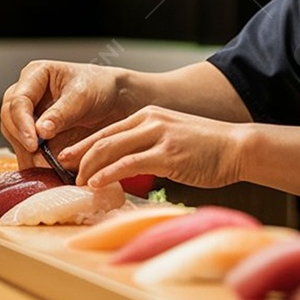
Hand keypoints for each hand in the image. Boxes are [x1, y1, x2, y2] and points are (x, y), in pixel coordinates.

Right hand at [0, 60, 136, 166]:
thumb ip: (61, 113)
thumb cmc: (100, 87)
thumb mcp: (83, 96)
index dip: (22, 123)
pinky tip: (48, 173)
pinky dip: (35, 164)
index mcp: (35, 75)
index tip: (33, 143)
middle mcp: (26, 95)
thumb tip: (39, 132)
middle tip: (38, 160)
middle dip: (22, 142)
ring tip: (46, 170)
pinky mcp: (36, 137)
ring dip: (28, 156)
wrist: (115, 101)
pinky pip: (28, 152)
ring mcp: (29, 117)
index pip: (18, 100)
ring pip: (15, 139)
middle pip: (9, 121)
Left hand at [59, 105, 247, 189]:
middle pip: (103, 138)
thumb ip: (150, 147)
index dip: (84, 144)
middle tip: (62, 170)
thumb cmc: (207, 149)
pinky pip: (129, 164)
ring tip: (76, 182)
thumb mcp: (172, 139)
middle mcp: (150, 121)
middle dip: (79, 155)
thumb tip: (128, 168)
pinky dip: (108, 174)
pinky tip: (96, 183)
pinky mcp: (167, 154)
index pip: (107, 130)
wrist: (237, 147)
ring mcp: (158, 136)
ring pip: (111, 149)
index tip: (67, 157)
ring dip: (89, 167)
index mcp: (149, 116)